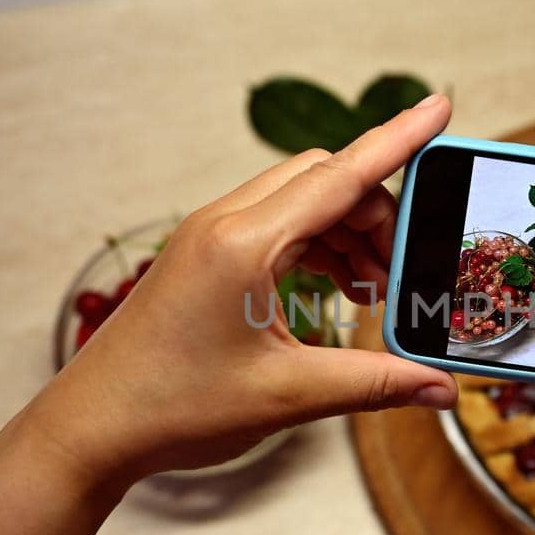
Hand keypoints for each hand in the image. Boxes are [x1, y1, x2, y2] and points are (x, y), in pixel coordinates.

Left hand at [22, 96, 459, 490]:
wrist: (93, 427)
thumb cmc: (174, 407)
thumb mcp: (289, 396)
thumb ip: (375, 383)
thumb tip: (441, 388)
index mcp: (244, 244)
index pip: (341, 175)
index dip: (398, 140)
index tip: (440, 106)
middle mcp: (225, 223)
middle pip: (326, 179)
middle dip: (379, 213)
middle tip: (406, 271)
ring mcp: (211, 235)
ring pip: (303, 200)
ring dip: (349, 231)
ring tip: (373, 290)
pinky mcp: (206, 253)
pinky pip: (278, 224)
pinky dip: (318, 245)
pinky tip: (337, 287)